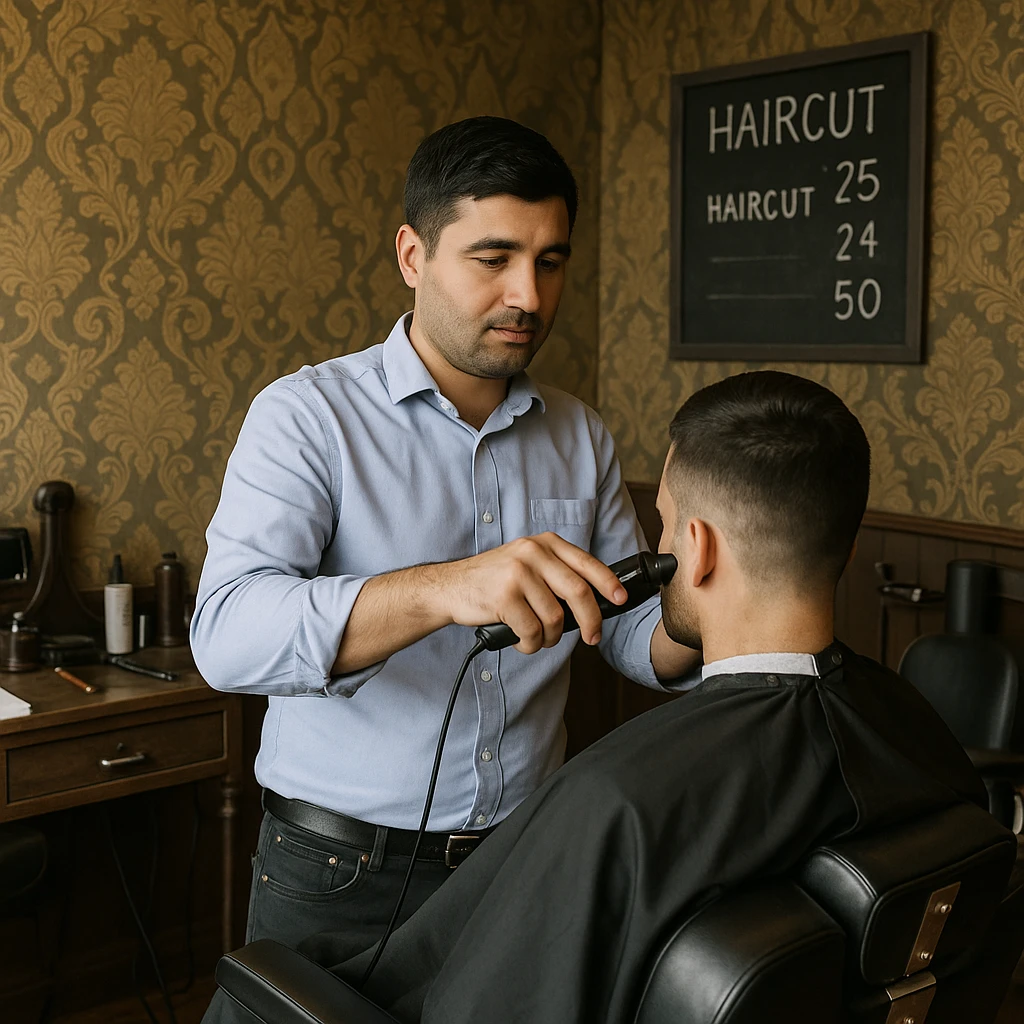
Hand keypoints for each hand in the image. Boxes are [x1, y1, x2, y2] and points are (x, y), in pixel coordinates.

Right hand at [438, 533, 627, 654]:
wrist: (451, 587)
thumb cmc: (495, 581)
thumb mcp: (528, 564)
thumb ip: (557, 574)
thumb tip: (596, 601)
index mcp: (544, 543)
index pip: (586, 563)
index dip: (608, 584)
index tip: (621, 599)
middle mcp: (533, 553)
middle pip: (578, 592)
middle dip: (591, 621)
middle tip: (592, 637)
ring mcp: (517, 573)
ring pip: (555, 618)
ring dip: (550, 638)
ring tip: (537, 637)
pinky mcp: (504, 596)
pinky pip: (532, 631)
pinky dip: (530, 644)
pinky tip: (520, 640)